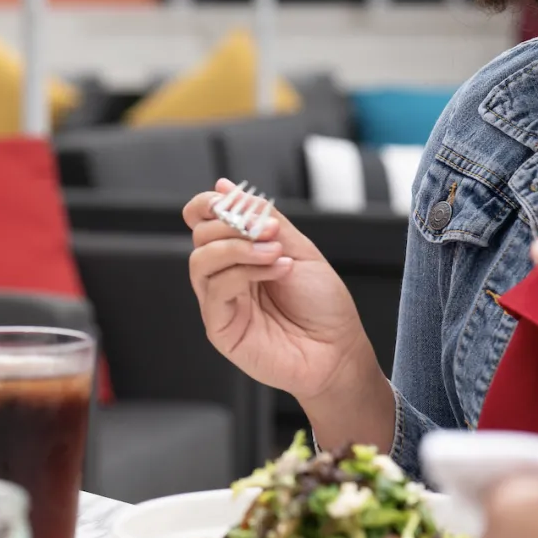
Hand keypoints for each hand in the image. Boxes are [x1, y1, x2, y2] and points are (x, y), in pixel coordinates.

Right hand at [184, 179, 389, 443]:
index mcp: (238, 255)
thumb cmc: (322, 306)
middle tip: (271, 232)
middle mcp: (224, 276)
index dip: (209, 204)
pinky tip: (276, 271)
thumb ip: (262, 218)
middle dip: (233, 224)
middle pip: (199, 235)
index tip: (234, 199)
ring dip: (239, 248)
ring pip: (200, 260)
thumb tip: (224, 186)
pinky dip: (244, 272)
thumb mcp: (297, 248)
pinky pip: (215, 289)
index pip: (201, 220)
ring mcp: (219, 303)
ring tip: (275, 254)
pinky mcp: (219, 327)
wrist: (338, 351)